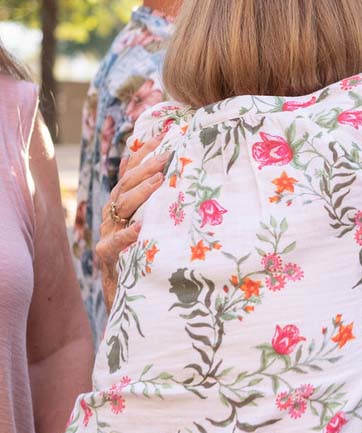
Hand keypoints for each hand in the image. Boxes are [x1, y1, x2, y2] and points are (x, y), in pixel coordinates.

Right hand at [96, 135, 169, 310]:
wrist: (126, 297)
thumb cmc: (145, 258)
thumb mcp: (154, 227)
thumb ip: (160, 204)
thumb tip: (183, 179)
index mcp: (123, 205)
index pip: (132, 172)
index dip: (145, 153)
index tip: (164, 135)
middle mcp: (113, 215)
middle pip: (125, 185)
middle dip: (146, 168)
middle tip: (167, 155)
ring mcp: (108, 234)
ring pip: (120, 207)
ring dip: (140, 193)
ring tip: (159, 180)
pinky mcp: (106, 257)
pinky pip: (115, 244)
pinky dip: (128, 235)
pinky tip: (140, 228)